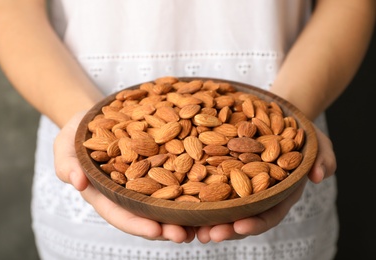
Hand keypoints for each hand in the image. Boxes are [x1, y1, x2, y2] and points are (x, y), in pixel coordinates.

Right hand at [53, 111, 195, 242]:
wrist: (95, 116)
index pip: (121, 214)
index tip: (155, 231)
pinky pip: (174, 174)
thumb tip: (77, 182)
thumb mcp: (64, 146)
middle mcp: (127, 191)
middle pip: (148, 213)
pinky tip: (205, 187)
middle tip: (185, 234)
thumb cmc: (77, 133)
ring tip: (202, 221)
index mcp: (105, 194)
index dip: (137, 224)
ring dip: (181, 212)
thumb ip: (67, 164)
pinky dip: (189, 184)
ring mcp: (144, 178)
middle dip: (166, 226)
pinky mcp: (157, 162)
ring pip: (164, 199)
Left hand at [195, 125, 336, 242]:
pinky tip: (180, 196)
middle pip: (240, 217)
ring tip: (189, 225)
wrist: (277, 118)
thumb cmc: (299, 134)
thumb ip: (323, 158)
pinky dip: (195, 193)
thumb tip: (318, 175)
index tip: (240, 226)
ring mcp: (239, 185)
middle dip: (224, 228)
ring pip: (221, 207)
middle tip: (208, 235)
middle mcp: (257, 194)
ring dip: (206, 218)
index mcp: (279, 194)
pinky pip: (208, 184)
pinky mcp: (223, 171)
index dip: (255, 223)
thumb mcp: (316, 142)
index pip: (268, 214)